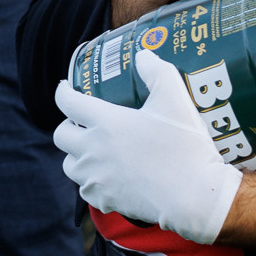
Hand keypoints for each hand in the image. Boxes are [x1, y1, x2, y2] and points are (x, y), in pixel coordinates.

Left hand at [51, 50, 243, 244]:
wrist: (194, 197)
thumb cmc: (185, 147)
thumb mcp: (176, 100)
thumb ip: (158, 72)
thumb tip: (143, 55)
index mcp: (105, 122)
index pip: (67, 102)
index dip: (63, 92)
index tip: (67, 89)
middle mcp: (93, 150)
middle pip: (60, 135)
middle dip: (68, 125)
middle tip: (83, 123)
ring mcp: (96, 178)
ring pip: (69, 165)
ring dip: (77, 155)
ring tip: (94, 151)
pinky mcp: (105, 200)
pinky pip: (85, 190)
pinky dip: (91, 182)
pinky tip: (107, 177)